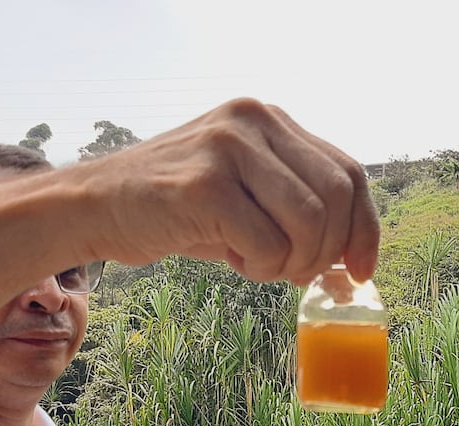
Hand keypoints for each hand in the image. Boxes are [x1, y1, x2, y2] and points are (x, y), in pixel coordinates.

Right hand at [77, 98, 379, 284]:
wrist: (95, 205)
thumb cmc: (177, 208)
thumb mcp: (245, 193)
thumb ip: (295, 206)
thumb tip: (352, 258)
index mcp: (269, 118)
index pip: (348, 171)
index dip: (363, 227)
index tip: (361, 270)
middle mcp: (253, 120)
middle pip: (336, 197)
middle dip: (325, 252)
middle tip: (295, 274)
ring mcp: (228, 148)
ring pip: (308, 222)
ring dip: (291, 262)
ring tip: (257, 264)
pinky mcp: (204, 184)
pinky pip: (267, 244)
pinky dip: (259, 267)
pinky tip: (232, 260)